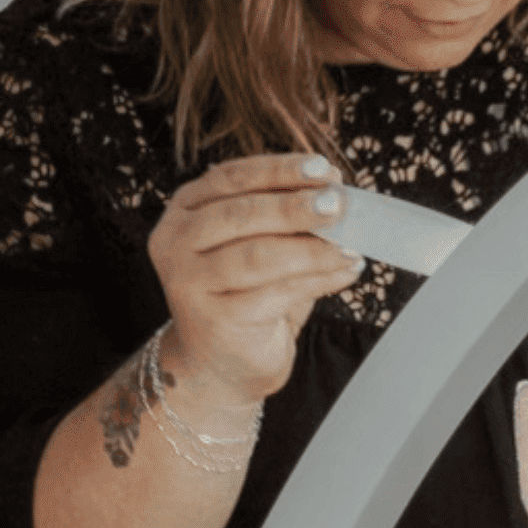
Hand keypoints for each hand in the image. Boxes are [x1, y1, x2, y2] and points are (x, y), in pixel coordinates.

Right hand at [146, 152, 365, 407]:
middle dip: (295, 206)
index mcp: (186, 208)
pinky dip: (319, 279)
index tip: (323, 168)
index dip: (279, 169)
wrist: (223, 359)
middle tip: (338, 204)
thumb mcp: (266, 238)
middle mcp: (176, 241)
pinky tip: (346, 271)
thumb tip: (337, 186)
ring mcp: (188, 282)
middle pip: (240, 214)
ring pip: (258, 255)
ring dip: (313, 248)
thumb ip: (291, 211)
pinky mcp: (212, 320)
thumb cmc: (249, 288)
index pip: (232, 177)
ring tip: (350, 245)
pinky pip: (275, 293)